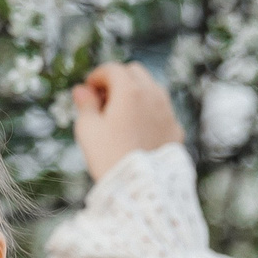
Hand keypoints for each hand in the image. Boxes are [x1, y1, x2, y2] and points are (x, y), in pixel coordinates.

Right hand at [70, 62, 182, 183]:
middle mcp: (153, 95)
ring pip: (152, 89)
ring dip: (136, 93)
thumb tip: (81, 90)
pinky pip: (162, 111)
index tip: (88, 90)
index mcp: (130, 91)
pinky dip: (149, 112)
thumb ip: (85, 104)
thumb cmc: (109, 157)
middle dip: (118, 80)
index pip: (111, 69)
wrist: (140, 188)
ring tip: (121, 115)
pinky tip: (138, 131)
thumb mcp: (88, 129)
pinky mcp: (176, 129)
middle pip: (135, 73)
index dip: (96, 77)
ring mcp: (168, 112)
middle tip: (104, 100)